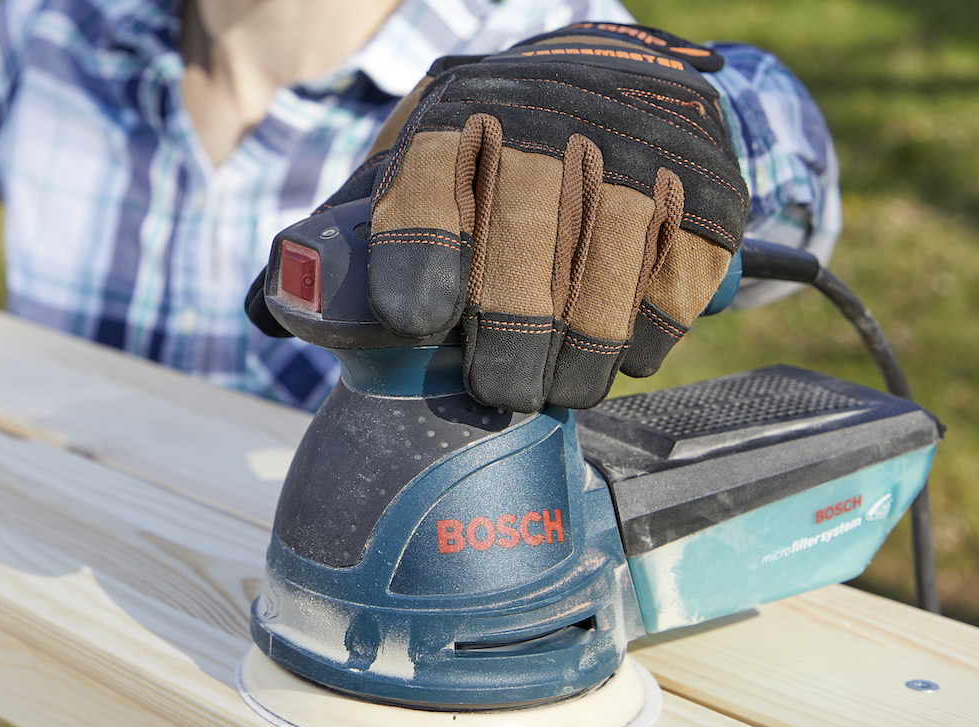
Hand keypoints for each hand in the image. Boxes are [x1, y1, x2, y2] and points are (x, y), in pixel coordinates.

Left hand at [270, 23, 749, 411]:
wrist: (613, 82)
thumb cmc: (491, 156)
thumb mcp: (410, 172)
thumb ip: (343, 243)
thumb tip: (271, 314)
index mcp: (459, 109)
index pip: (432, 176)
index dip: (421, 252)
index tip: (416, 322)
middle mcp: (552, 115)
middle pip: (528, 239)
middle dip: (512, 336)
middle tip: (500, 392)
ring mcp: (639, 149)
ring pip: (611, 275)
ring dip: (580, 357)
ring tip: (556, 390)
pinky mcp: (707, 189)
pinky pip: (678, 286)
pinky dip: (646, 338)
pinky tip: (620, 353)